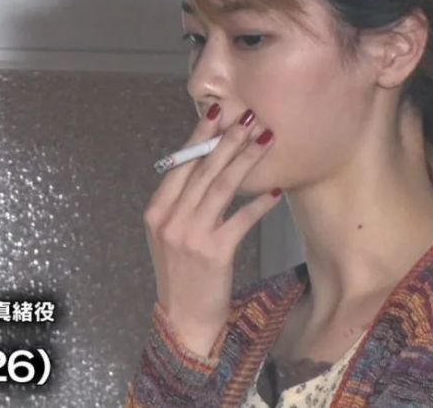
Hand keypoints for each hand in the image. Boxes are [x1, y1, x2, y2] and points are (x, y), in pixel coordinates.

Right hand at [142, 105, 280, 357]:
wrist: (184, 320)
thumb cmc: (181, 275)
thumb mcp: (170, 235)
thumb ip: (182, 203)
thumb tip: (208, 163)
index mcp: (156, 211)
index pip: (181, 164)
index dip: (201, 136)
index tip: (218, 112)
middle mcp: (170, 220)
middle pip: (204, 170)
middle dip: (229, 139)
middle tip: (250, 117)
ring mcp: (191, 235)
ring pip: (223, 187)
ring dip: (247, 159)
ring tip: (265, 140)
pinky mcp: (215, 252)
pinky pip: (242, 218)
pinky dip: (260, 202)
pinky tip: (275, 189)